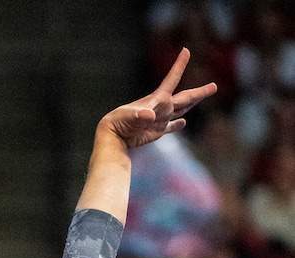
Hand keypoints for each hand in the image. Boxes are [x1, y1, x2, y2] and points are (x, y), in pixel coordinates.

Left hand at [98, 48, 216, 150]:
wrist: (113, 136)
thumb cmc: (120, 123)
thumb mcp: (131, 117)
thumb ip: (141, 115)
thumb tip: (150, 115)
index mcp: (157, 100)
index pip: (171, 79)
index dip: (179, 66)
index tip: (185, 50)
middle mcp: (161, 108)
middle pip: (184, 98)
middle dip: (199, 93)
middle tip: (214, 86)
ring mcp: (159, 119)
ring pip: (180, 110)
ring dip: (192, 104)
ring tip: (203, 95)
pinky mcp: (156, 131)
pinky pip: (169, 128)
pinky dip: (177, 125)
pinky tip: (183, 122)